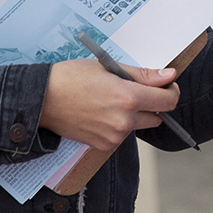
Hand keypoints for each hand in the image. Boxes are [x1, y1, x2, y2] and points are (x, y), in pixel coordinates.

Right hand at [38, 59, 179, 150]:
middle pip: (157, 116)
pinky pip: (121, 135)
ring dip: (134, 115)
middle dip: (151, 104)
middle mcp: (125, 121)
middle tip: (133, 90)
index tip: (165, 86)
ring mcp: (114, 136)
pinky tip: (101, 112)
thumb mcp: (109, 67)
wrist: (42, 99)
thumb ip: (143, 74)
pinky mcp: (103, 145)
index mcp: (129, 97)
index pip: (168, 101)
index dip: (170, 92)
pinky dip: (118, 125)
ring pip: (138, 126)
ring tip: (110, 100)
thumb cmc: (72, 77)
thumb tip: (169, 76)